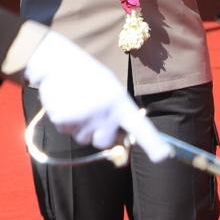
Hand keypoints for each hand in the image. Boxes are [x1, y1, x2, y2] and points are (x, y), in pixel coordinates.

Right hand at [24, 31, 171, 161]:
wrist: (57, 62)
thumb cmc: (87, 76)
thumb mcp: (110, 89)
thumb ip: (117, 113)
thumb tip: (118, 140)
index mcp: (120, 102)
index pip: (139, 126)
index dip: (152, 143)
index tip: (163, 156)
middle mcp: (104, 112)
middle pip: (104, 143)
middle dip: (99, 134)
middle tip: (92, 111)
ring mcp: (84, 117)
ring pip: (83, 139)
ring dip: (80, 127)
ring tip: (76, 102)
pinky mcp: (64, 120)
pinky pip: (66, 131)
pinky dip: (65, 121)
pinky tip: (65, 102)